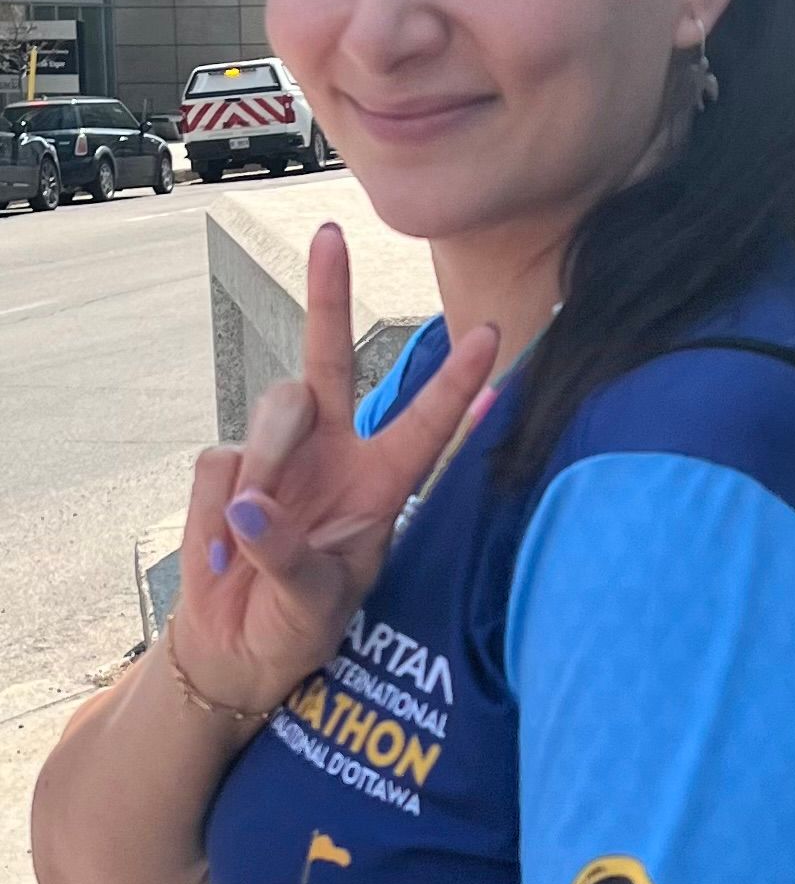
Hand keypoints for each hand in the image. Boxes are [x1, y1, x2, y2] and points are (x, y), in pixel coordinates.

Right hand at [173, 222, 497, 717]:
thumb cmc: (295, 629)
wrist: (234, 651)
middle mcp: (332, 455)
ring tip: (247, 538)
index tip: (488, 334)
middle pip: (332, 359)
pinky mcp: (225, 469)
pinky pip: (221, 461)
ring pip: (274, 410)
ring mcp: (276, 457)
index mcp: (379, 486)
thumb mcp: (313, 608)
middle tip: (330, 233)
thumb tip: (253, 506)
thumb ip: (289, 559)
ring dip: (265, 465)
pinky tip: (222, 554)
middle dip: (329, 295)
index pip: (424, 426)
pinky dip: (217, 512)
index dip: (457, 384)